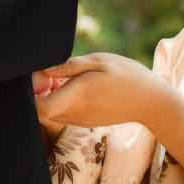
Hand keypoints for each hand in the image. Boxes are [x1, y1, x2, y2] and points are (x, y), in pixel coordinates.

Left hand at [34, 52, 168, 128]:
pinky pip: (63, 114)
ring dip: (50, 96)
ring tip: (63, 78)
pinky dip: (61, 101)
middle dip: (38, 93)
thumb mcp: (100, 61)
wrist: (151, 102)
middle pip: (40, 111)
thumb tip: (43, 69)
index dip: (32, 93)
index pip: (39, 108)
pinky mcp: (85, 122)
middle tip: (50, 74)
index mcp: (78, 96)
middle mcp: (75, 113)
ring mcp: (80, 120)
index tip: (42, 75)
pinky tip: (74, 86)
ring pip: (51, 113)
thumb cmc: (127, 76)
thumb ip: (69, 66)